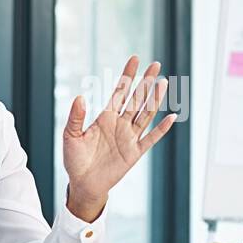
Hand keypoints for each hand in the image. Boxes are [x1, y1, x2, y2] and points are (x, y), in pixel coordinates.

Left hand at [62, 55, 176, 221]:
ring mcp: (129, 138)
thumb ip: (76, 117)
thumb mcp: (70, 136)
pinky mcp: (134, 153)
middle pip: (137, 99)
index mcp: (105, 117)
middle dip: (145, 82)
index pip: (120, 91)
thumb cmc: (75, 159)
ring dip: (154, 100)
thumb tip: (80, 97)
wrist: (82, 184)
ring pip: (145, 115)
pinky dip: (161, 129)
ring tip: (163, 83)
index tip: (135, 59)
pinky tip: (171, 117)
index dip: (128, 75)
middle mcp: (120, 124)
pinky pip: (151, 139)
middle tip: (156, 64)